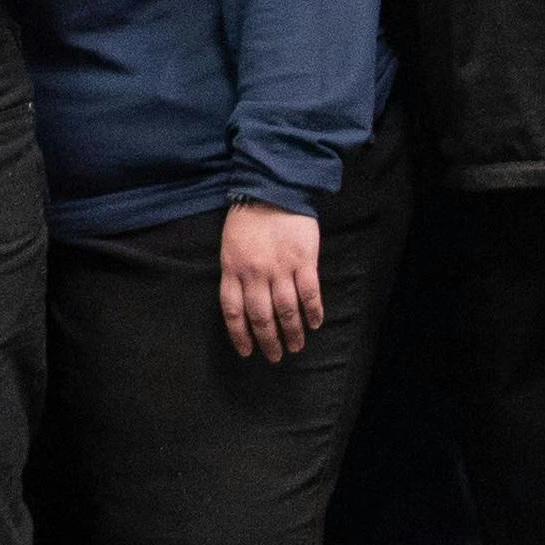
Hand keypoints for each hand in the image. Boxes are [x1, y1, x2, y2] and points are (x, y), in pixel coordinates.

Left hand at [218, 201, 324, 360]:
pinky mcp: (303, 260)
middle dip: (268, 341)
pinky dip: (313, 311)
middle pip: (261, 316)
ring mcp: (280, 268)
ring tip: (297, 346)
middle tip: (276, 356)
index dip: (240, 335)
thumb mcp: (230, 246)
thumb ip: (235, 273)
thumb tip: (243, 303)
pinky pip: (309, 293)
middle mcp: (255, 274)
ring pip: (286, 310)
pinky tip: (315, 323)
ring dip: (292, 332)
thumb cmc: (248, 218)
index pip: (233, 311)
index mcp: (233, 269)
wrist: (272, 188)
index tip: (247, 351)